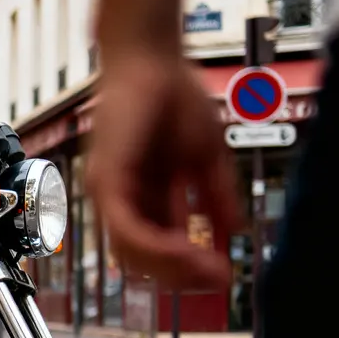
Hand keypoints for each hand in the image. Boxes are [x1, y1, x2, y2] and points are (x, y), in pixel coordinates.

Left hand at [85, 54, 238, 289]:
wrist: (150, 56)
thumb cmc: (169, 94)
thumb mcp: (204, 155)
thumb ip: (215, 195)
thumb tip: (233, 232)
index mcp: (141, 196)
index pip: (160, 249)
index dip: (189, 268)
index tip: (223, 276)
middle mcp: (119, 199)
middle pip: (142, 261)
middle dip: (182, 275)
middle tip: (217, 280)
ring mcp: (108, 191)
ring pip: (131, 253)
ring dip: (171, 267)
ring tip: (207, 270)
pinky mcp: (105, 179)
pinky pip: (126, 228)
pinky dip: (157, 245)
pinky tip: (187, 248)